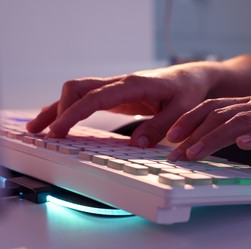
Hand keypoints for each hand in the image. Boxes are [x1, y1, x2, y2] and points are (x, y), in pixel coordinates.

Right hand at [26, 63, 215, 146]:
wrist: (189, 79)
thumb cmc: (186, 92)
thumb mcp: (181, 110)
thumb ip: (160, 126)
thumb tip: (137, 145)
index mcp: (133, 85)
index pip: (95, 97)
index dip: (73, 113)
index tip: (58, 130)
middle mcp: (120, 83)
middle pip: (78, 88)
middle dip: (58, 109)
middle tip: (45, 134)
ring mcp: (116, 89)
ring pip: (78, 92)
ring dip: (58, 108)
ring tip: (39, 128)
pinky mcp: (116, 97)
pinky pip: (87, 100)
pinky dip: (70, 109)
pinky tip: (61, 121)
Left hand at [167, 96, 250, 160]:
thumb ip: (242, 128)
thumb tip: (212, 143)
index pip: (213, 108)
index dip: (190, 120)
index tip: (171, 137)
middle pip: (220, 116)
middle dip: (194, 134)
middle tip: (175, 153)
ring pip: (241, 122)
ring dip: (215, 137)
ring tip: (196, 152)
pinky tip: (243, 144)